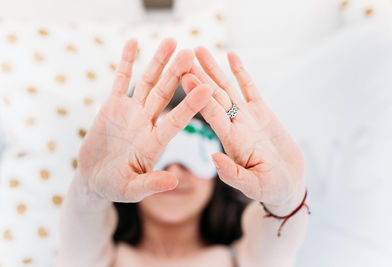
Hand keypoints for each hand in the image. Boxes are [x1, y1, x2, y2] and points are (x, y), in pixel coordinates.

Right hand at [77, 39, 213, 202]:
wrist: (95, 179)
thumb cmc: (115, 188)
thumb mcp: (132, 190)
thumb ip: (151, 184)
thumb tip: (173, 181)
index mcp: (155, 142)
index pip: (176, 121)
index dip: (191, 105)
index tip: (207, 88)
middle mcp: (147, 123)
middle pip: (165, 94)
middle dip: (176, 73)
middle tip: (191, 53)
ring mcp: (131, 113)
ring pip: (148, 83)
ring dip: (158, 62)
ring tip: (171, 41)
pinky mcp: (113, 106)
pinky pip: (120, 80)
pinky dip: (126, 62)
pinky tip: (133, 44)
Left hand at [181, 47, 304, 212]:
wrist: (287, 184)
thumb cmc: (271, 190)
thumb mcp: (253, 186)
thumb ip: (233, 174)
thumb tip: (212, 157)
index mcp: (231, 141)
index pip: (211, 114)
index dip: (198, 95)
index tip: (184, 77)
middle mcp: (235, 126)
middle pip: (214, 96)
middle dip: (199, 76)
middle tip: (184, 55)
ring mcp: (248, 118)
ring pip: (228, 88)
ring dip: (214, 69)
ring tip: (201, 50)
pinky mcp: (262, 113)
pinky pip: (250, 89)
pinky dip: (241, 73)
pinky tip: (231, 56)